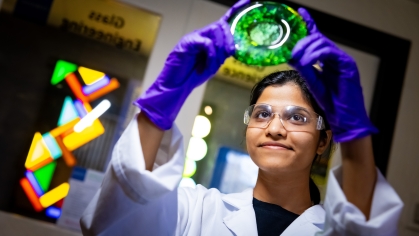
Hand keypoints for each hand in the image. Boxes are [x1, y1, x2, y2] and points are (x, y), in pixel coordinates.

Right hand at [134, 0, 249, 129]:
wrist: (176, 85)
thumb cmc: (192, 75)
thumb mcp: (212, 65)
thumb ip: (222, 54)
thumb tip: (233, 48)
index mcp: (208, 38)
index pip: (224, 21)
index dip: (235, 10)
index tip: (247, 1)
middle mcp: (201, 35)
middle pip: (221, 26)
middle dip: (229, 39)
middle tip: (231, 52)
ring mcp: (193, 37)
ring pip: (215, 31)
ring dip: (220, 48)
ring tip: (216, 63)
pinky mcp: (187, 43)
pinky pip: (206, 43)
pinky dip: (211, 55)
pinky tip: (208, 64)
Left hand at [289, 8, 376, 141]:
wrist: (344, 118)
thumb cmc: (331, 103)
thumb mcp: (313, 83)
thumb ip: (305, 69)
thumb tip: (292, 57)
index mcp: (328, 60)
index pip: (317, 38)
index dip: (310, 24)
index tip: (301, 13)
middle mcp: (336, 57)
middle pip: (318, 39)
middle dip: (302, 42)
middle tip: (292, 52)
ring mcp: (342, 60)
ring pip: (322, 43)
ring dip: (307, 49)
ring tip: (297, 58)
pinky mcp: (347, 65)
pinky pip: (329, 53)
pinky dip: (315, 55)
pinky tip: (307, 62)